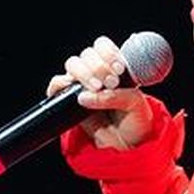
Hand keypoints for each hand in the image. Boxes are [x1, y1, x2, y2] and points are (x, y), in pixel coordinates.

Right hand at [46, 35, 154, 150]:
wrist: (126, 147)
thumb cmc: (135, 123)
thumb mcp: (136, 105)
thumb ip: (116, 96)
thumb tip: (86, 96)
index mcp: (115, 67)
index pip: (103, 46)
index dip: (108, 52)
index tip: (118, 68)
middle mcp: (97, 73)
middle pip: (87, 54)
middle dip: (99, 66)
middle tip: (111, 82)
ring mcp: (82, 85)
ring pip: (73, 64)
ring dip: (84, 73)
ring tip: (97, 89)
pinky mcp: (68, 101)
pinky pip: (57, 85)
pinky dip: (62, 85)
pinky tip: (78, 96)